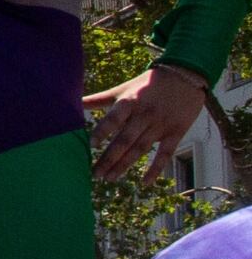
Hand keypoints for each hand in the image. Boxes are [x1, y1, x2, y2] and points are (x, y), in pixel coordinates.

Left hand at [88, 64, 210, 180]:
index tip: (90, 146)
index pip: (113, 119)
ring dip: (125, 165)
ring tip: (110, 178)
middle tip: (95, 174)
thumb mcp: (122, 89)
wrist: (184, 76)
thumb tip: (74, 102)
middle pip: (125, 140)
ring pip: (141, 148)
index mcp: (129, 102)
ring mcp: (161, 125)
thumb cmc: (146, 84)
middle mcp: (144, 115)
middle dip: (109, 158)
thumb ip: (99, 99)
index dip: (102, 132)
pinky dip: (156, 169)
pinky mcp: (176, 132)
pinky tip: (145, 183)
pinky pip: (165, 153)